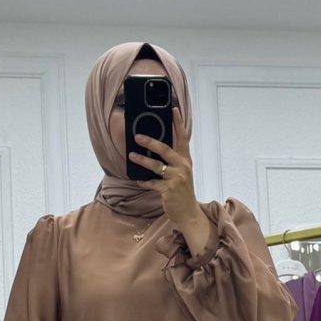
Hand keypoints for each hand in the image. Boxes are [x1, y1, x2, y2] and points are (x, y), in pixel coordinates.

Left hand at [130, 106, 204, 236]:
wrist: (188, 212)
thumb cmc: (182, 190)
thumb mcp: (181, 172)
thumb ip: (173, 159)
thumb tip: (155, 147)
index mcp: (185, 160)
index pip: (182, 137)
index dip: (178, 123)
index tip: (172, 109)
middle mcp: (182, 166)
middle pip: (165, 149)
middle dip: (150, 142)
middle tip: (137, 136)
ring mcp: (176, 178)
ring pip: (156, 166)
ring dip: (142, 160)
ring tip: (132, 155)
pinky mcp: (169, 190)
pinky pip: (152, 183)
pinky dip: (144, 182)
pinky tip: (138, 180)